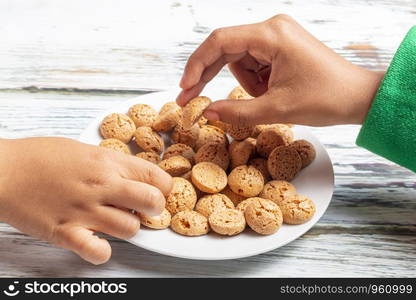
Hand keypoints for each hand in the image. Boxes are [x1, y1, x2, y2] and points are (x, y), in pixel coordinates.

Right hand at [0, 137, 171, 263]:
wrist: (3, 170)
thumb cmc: (40, 156)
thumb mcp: (83, 149)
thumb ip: (111, 164)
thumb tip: (132, 177)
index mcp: (107, 162)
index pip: (156, 177)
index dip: (164, 187)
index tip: (159, 191)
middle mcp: (101, 186)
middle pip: (152, 202)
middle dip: (156, 208)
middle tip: (146, 209)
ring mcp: (85, 210)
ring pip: (131, 229)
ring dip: (129, 228)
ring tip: (115, 222)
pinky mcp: (66, 232)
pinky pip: (99, 251)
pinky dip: (102, 250)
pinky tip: (96, 241)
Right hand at [177, 14, 383, 125]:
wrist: (358, 97)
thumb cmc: (327, 99)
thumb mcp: (277, 110)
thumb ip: (236, 111)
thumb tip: (206, 113)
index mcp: (271, 34)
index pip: (219, 42)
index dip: (197, 65)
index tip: (185, 89)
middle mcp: (272, 28)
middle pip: (226, 49)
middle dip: (209, 76)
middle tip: (191, 100)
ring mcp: (277, 36)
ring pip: (240, 60)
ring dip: (245, 84)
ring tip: (267, 99)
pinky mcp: (281, 47)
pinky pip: (254, 64)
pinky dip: (255, 83)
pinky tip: (272, 94)